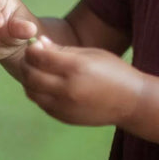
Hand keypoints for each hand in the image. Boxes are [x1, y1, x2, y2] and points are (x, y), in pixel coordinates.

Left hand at [20, 38, 142, 126]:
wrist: (131, 102)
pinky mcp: (63, 117)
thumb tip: (39, 42)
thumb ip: (63, 50)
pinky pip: (41, 103)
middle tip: (31, 57)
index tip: (34, 45)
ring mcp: (64, 106)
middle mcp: (67, 89)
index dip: (32, 49)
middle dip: (27, 64)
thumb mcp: (92, 54)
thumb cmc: (114, 72)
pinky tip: (46, 84)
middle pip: (31, 75)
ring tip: (37, 71)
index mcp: (76, 68)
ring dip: (29, 80)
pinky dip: (38, 92)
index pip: (40, 57)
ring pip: (31, 92)